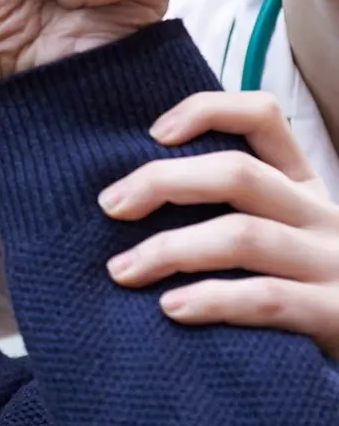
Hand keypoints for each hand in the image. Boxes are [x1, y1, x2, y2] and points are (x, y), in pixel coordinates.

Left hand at [99, 91, 338, 356]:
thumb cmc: (299, 287)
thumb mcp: (279, 234)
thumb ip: (229, 207)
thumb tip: (132, 192)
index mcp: (301, 184)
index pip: (263, 116)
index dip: (207, 111)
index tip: (153, 133)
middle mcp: (320, 214)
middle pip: (237, 173)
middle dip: (163, 183)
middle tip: (110, 206)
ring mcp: (332, 263)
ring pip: (243, 236)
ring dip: (171, 250)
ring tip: (122, 270)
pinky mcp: (335, 314)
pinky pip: (266, 299)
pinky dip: (212, 299)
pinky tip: (170, 308)